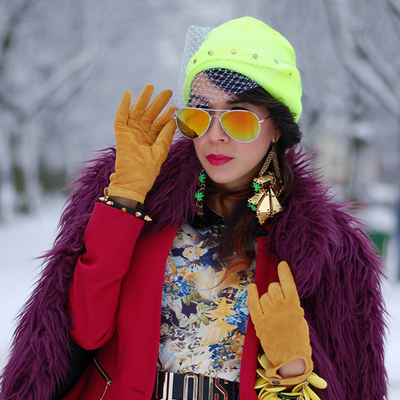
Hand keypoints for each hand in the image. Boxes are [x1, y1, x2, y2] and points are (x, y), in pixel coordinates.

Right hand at [107, 85, 175, 202]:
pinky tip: (128, 95)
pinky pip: (121, 118)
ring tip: (151, 87)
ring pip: (137, 112)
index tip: (175, 105)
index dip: (167, 114)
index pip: (160, 123)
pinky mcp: (121, 135)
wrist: (132, 184)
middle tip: (168, 91)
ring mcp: (131, 134)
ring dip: (143, 100)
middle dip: (158, 102)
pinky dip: (123, 106)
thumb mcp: (160, 152)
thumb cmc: (147, 173)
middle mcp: (141, 135)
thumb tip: (174, 121)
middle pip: (150, 114)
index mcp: (151, 140)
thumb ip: (166, 136)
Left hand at [247, 261, 312, 384]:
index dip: (284, 272)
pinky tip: (252, 287)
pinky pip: (253, 303)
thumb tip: (284, 293)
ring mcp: (269, 314)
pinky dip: (252, 293)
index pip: (288, 283)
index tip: (282, 264)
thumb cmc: (298, 340)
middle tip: (277, 299)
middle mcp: (281, 308)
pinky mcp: (259, 322)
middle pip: (274, 287)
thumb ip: (291, 305)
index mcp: (294, 306)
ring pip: (264, 295)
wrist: (291, 360)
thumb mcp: (300, 319)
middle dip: (275, 289)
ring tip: (272, 309)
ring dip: (266, 297)